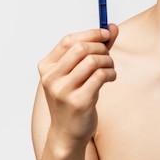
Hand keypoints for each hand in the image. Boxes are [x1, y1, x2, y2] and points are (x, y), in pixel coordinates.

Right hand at [37, 24, 118, 151]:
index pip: (68, 40)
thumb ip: (95, 48)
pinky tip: (111, 78)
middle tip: (108, 56)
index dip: (90, 33)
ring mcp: (63, 90)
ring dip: (108, 61)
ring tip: (110, 69)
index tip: (106, 33)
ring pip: (92, 61)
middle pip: (81, 48)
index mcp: (46, 67)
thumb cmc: (74, 97)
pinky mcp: (78, 102)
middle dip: (100, 48)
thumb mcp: (79, 72)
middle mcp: (51, 78)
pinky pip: (100, 76)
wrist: (67, 133)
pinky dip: (110, 73)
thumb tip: (112, 26)